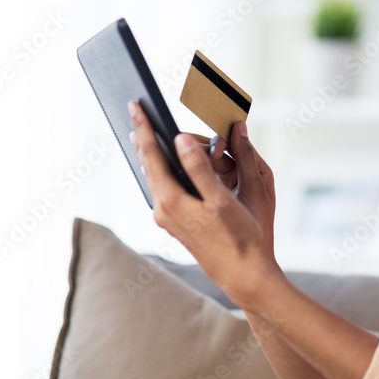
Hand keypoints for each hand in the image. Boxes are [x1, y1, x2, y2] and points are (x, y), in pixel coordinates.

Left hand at [128, 102, 279, 306]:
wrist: (243, 273)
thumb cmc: (239, 237)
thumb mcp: (221, 200)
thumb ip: (199, 169)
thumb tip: (181, 140)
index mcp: (171, 200)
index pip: (152, 154)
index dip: (144, 127)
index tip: (135, 104)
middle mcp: (163, 209)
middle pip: (149, 164)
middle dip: (144, 137)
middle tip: (137, 113)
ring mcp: (168, 218)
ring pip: (156, 176)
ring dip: (153, 153)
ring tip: (147, 133)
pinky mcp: (177, 223)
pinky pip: (165, 188)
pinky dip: (164, 169)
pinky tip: (168, 165)